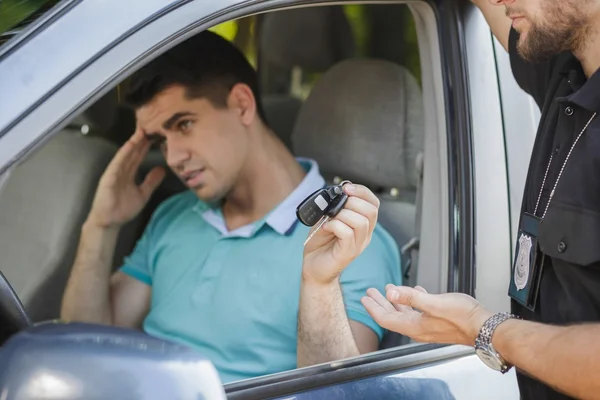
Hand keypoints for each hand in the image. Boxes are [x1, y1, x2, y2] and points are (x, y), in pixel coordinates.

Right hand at [88, 128, 164, 228]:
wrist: (110, 222)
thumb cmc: (122, 209)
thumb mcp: (143, 193)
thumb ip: (152, 181)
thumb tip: (161, 170)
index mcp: (129, 173)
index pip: (138, 156)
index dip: (146, 146)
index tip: (156, 135)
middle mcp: (121, 170)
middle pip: (132, 152)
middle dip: (141, 140)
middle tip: (150, 127)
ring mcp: (114, 173)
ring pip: (125, 155)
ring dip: (132, 144)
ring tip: (141, 133)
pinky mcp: (108, 178)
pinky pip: (116, 164)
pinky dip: (123, 155)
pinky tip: (129, 146)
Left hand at [302, 184, 378, 284]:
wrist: (312, 267)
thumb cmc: (320, 244)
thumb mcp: (327, 219)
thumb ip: (333, 207)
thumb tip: (335, 194)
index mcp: (363, 225)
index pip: (374, 203)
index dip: (362, 192)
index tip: (346, 188)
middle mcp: (364, 235)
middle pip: (371, 211)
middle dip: (352, 202)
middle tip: (336, 207)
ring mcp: (358, 245)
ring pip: (361, 222)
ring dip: (342, 215)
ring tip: (330, 219)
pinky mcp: (348, 253)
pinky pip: (347, 233)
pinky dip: (334, 225)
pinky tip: (326, 227)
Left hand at [361, 285, 493, 345]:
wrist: (484, 326)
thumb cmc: (462, 316)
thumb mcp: (434, 303)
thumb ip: (411, 297)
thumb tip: (390, 292)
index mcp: (414, 326)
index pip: (386, 318)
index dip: (373, 308)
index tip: (364, 298)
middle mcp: (418, 328)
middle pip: (392, 315)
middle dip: (380, 303)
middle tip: (369, 293)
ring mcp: (428, 325)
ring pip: (404, 312)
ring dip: (394, 300)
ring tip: (387, 290)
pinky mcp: (437, 321)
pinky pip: (419, 310)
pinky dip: (412, 300)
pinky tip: (415, 290)